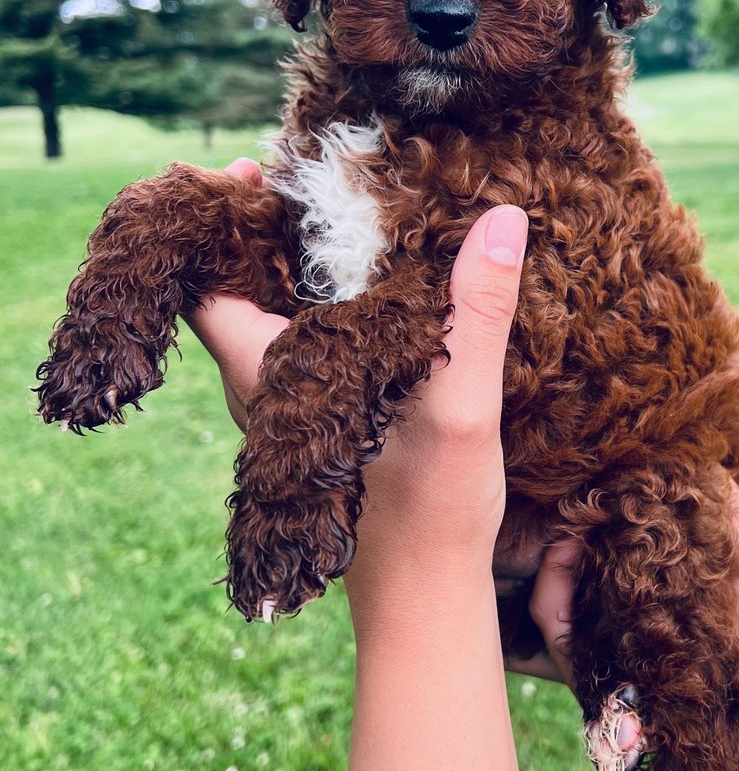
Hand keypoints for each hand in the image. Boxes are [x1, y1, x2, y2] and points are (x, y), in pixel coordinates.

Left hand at [187, 159, 535, 642]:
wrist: (423, 600)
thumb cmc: (429, 513)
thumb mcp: (460, 405)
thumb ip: (477, 312)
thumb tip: (501, 217)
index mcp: (270, 374)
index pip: (205, 285)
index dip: (218, 223)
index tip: (260, 169)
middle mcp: (263, 390)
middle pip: (235, 291)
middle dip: (265, 233)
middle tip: (317, 178)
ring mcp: (289, 410)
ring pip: (270, 320)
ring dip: (295, 269)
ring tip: (347, 216)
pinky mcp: (323, 422)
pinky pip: (304, 345)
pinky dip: (323, 305)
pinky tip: (377, 289)